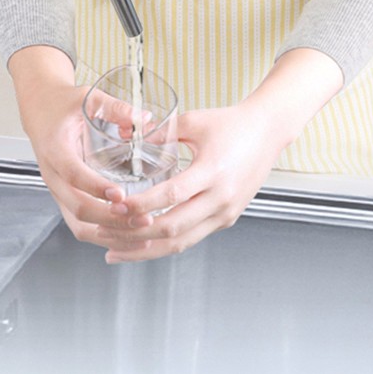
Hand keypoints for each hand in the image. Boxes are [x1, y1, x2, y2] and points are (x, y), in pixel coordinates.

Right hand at [8, 46, 150, 252]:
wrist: (40, 110)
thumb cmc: (62, 105)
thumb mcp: (88, 98)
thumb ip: (116, 108)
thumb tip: (145, 118)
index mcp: (55, 148)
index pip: (73, 174)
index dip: (95, 186)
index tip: (119, 194)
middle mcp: (53, 175)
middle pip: (77, 207)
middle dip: (110, 217)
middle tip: (141, 217)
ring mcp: (58, 191)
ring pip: (78, 224)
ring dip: (109, 232)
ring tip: (141, 231)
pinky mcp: (65, 199)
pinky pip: (80, 225)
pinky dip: (103, 235)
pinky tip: (128, 237)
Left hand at [96, 101, 285, 261]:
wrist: (268, 132)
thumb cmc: (232, 124)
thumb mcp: (193, 121)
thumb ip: (159, 133)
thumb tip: (126, 139)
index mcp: (213, 171)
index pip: (171, 195)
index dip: (141, 204)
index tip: (115, 206)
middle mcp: (222, 198)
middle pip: (173, 227)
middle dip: (134, 233)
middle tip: (104, 231)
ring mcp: (226, 213)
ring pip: (181, 242)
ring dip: (145, 249)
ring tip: (114, 252)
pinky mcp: (226, 219)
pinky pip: (191, 238)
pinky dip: (164, 244)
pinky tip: (141, 245)